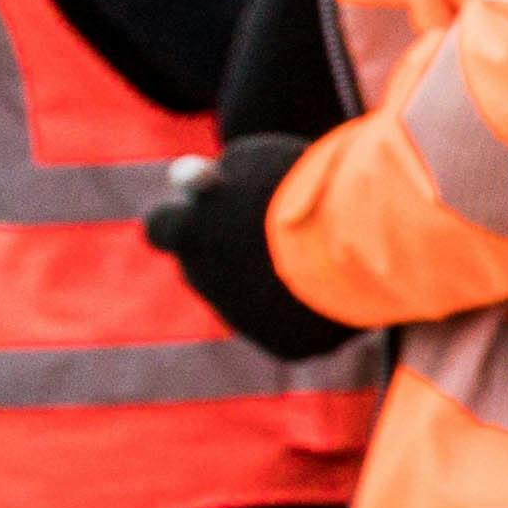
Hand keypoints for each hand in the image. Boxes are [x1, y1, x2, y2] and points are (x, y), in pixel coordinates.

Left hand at [144, 135, 352, 362]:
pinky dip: (309, 304)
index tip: (205, 211)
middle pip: (205, 269)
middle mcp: (205, 281)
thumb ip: (224, 177)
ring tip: (317, 251)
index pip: (161, 227)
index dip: (182, 220)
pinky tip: (338, 282)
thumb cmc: (295, 188)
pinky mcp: (285, 345)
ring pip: (250, 299)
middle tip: (269, 229)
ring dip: (272, 278)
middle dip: (231, 253)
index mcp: (187, 232)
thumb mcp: (252, 161)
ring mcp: (242, 318)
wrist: (346, 242)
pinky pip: (293, 324)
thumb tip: (211, 187)